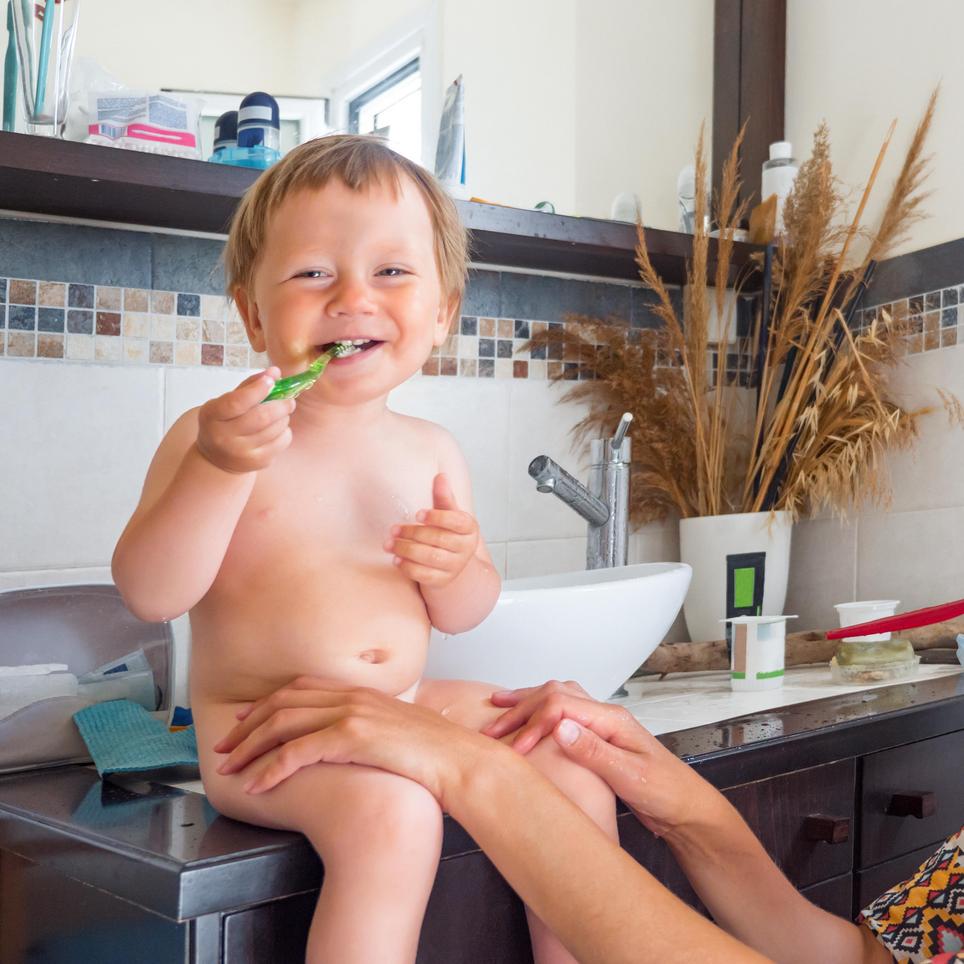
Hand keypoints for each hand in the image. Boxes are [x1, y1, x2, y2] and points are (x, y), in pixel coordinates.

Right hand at [196, 368, 294, 473]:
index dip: (258, 389)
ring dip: (284, 417)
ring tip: (282, 413)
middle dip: (281, 404)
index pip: (238, 401)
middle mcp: (223, 436)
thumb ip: (249, 386)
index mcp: (212, 415)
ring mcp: (241, 452)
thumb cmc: (224, 423)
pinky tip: (278, 429)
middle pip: (262, 417)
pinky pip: (282, 442)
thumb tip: (275, 372)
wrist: (218, 459)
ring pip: (275, 429)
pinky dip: (285, 431)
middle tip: (289, 400)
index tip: (272, 379)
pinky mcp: (257, 462)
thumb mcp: (226, 402)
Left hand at [212, 677, 488, 802]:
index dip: (266, 702)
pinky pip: (298, 752)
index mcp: (360, 691)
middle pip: (282, 703)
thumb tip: (350, 742)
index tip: (244, 719)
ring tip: (229, 769)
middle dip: (246, 726)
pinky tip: (257, 786)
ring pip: (282, 724)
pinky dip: (271, 769)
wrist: (459, 760)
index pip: (299, 687)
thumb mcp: (397, 729)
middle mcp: (351, 696)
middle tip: (222, 747)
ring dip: (249, 749)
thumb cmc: (434, 754)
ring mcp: (351, 713)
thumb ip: (370, 726)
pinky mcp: (352, 737)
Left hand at [385, 473, 478, 588]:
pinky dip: (408, 567)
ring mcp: (455, 566)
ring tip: (389, 544)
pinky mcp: (443, 580)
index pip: (457, 522)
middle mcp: (465, 548)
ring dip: (407, 550)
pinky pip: (425, 576)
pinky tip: (396, 559)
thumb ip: (443, 497)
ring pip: (431, 558)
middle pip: (439, 539)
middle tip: (394, 529)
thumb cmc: (447, 533)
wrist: (451, 563)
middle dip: (413, 533)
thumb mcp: (447, 514)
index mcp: (469, 528)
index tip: (417, 514)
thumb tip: (440, 476)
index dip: (437, 517)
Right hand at [482, 681, 716, 836]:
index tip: (516, 748)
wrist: (686, 810)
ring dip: (525, 702)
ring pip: (556, 699)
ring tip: (497, 707)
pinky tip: (526, 719)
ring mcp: (600, 725)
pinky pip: (561, 715)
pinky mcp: (596, 739)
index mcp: (612, 720)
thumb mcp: (631, 777)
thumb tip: (560, 727)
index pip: (561, 705)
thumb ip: (595, 752)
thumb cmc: (666, 793)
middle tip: (492, 729)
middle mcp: (604, 715)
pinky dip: (538, 712)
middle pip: (554, 695)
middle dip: (520, 709)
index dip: (534, 723)